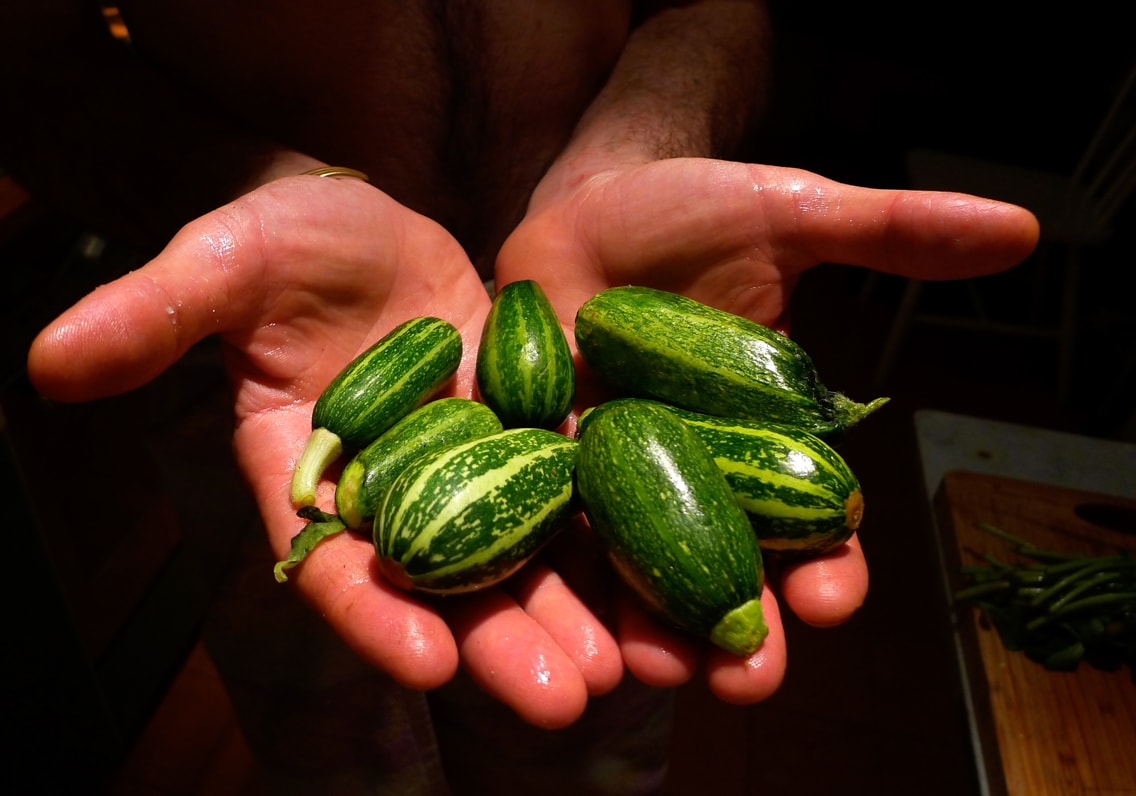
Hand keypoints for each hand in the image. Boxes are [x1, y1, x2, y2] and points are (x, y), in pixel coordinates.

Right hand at [27, 175, 626, 728]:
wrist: (364, 228)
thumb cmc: (282, 244)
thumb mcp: (221, 264)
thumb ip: (153, 316)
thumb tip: (52, 359)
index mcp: (306, 474)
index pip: (332, 561)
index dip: (373, 611)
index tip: (427, 663)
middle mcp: (393, 493)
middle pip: (449, 582)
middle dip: (504, 640)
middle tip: (568, 699)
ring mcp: (469, 468)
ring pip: (524, 555)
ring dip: (577, 612)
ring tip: (634, 667)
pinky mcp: (532, 433)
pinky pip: (577, 491)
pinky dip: (614, 536)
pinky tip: (667, 579)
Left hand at [494, 156, 1039, 701]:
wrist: (586, 202)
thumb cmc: (690, 213)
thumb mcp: (788, 217)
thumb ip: (887, 234)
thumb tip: (1019, 230)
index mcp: (764, 441)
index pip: (808, 527)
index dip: (827, 569)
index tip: (834, 601)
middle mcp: (693, 475)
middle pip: (724, 570)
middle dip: (740, 630)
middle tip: (750, 677)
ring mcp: (613, 477)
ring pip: (637, 571)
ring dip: (648, 628)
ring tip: (657, 673)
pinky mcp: (540, 464)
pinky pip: (550, 528)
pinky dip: (561, 574)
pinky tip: (567, 621)